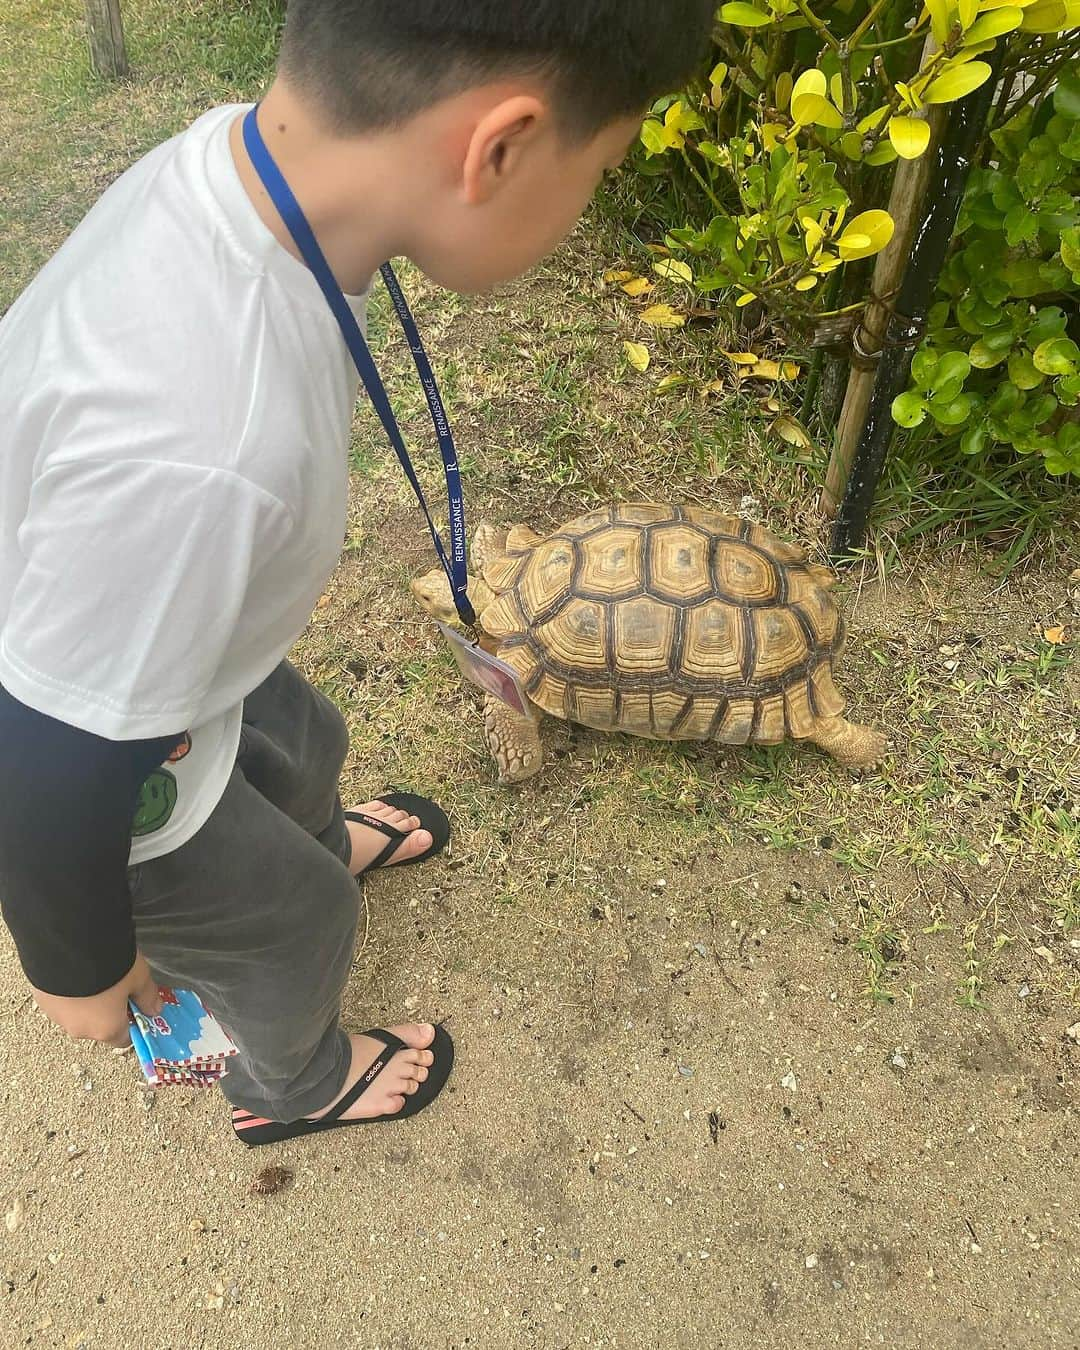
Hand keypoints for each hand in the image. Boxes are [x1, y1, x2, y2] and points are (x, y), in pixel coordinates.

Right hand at [31, 953, 163, 1047]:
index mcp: (106, 1030)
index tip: (135, 1004)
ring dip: (87, 1000)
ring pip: (77, 1013)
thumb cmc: (110, 966)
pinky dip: (69, 991)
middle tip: (117, 983)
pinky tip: (76, 971)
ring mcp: (57, 1016)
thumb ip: (148, 996)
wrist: (69, 944)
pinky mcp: (41, 999)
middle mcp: (80, 1030)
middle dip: (109, 1009)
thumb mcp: (139, 977)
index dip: (132, 1021)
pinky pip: (60, 1000)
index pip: (123, 1038)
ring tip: (94, 974)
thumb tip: (155, 1010)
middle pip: (100, 1026)